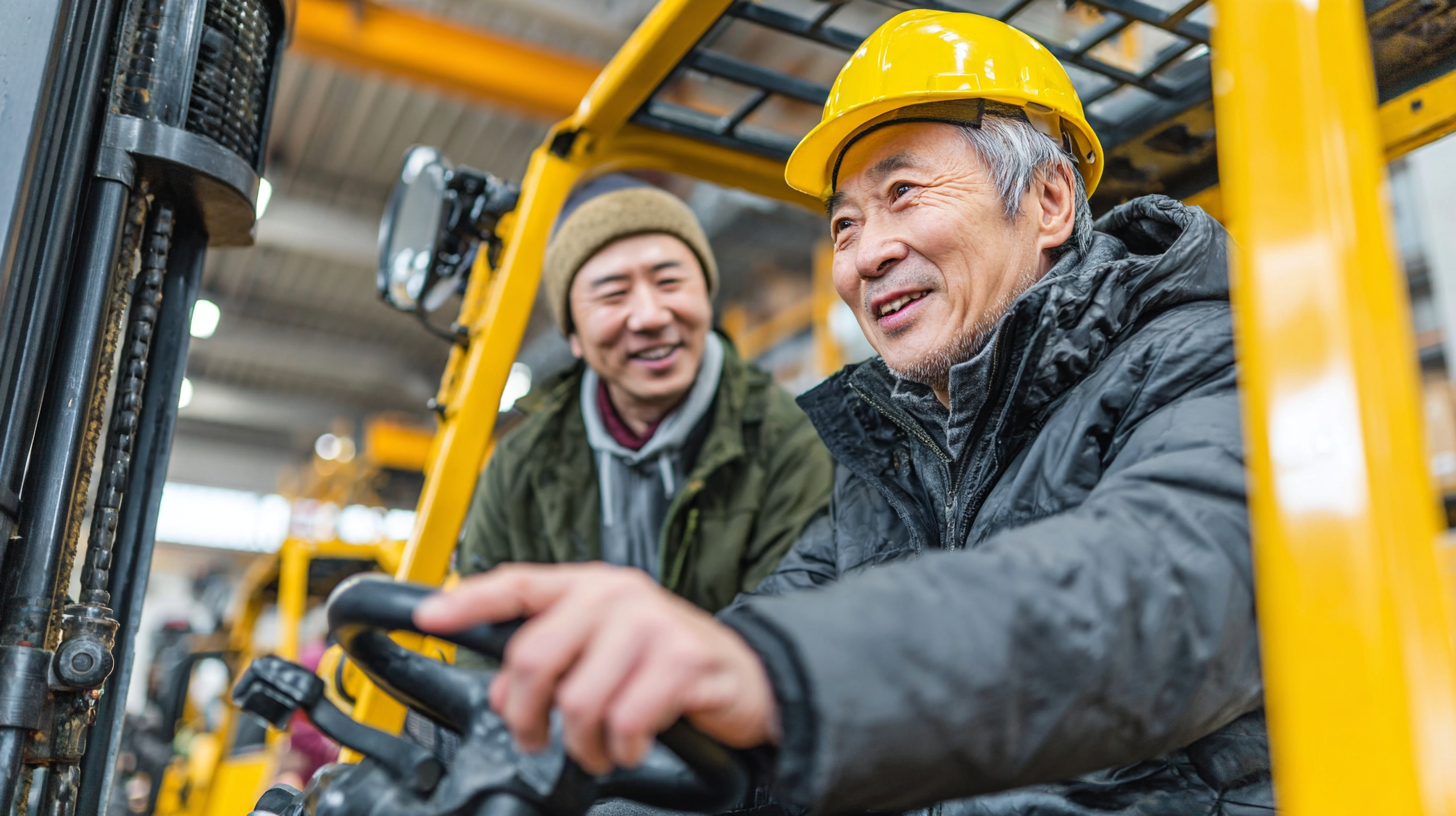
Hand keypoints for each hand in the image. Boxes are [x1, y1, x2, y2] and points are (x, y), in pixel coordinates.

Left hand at [414, 562, 779, 773]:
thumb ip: (555, 657)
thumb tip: (501, 690)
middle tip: (538, 737)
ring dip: (582, 743)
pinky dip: (622, 748)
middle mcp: (618, 595)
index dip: (469, 601)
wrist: (751, 679)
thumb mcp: (608, 649)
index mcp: (592, 586)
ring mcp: (652, 624)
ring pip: (577, 700)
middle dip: (525, 713)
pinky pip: (624, 720)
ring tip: (601, 747)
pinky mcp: (683, 660)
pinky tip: (633, 744)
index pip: (518, 584)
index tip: (429, 617)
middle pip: (533, 656)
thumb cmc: (671, 665)